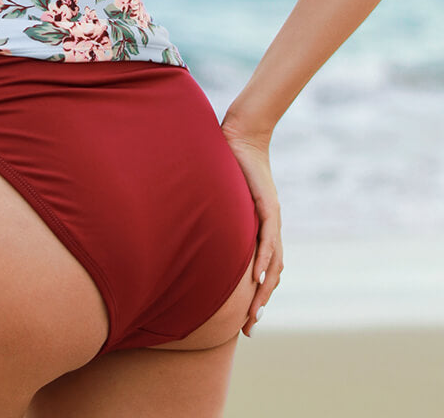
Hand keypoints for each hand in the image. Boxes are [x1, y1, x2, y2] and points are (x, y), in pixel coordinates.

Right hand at [219, 119, 283, 336]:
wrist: (240, 135)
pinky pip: (267, 240)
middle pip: (272, 274)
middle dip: (260, 303)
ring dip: (264, 291)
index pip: (263, 269)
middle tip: (250, 328)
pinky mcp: (267, 206)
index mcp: (259, 228)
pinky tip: (257, 279)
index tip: (245, 319)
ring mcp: (270, 217)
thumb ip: (213, 216)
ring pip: (273, 263)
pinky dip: (263, 261)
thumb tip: (189, 231)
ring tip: (254, 314)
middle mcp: (269, 226)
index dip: (256, 295)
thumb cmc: (225, 163)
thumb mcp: (219, 198)